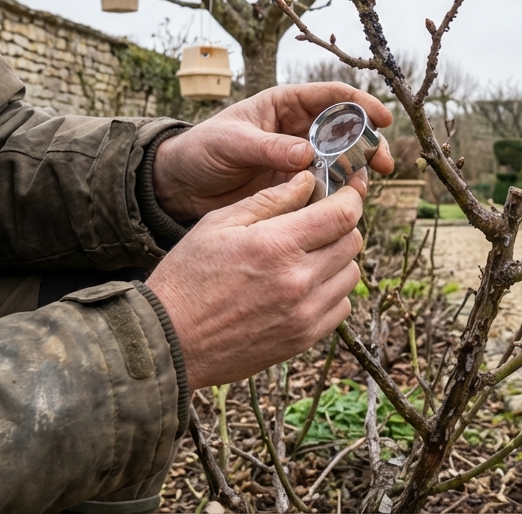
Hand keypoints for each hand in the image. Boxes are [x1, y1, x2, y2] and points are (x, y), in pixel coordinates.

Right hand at [146, 172, 362, 389]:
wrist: (169, 341)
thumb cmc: (187, 277)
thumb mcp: (218, 224)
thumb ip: (269, 200)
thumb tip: (307, 180)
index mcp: (276, 245)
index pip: (343, 214)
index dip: (352, 197)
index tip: (348, 190)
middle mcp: (298, 281)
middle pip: (352, 242)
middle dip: (341, 225)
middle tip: (318, 222)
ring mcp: (304, 314)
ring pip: (350, 274)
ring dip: (337, 259)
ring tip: (306, 256)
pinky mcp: (303, 338)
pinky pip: (341, 307)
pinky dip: (331, 292)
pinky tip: (303, 286)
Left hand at [152, 82, 394, 220]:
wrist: (179, 186)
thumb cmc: (201, 150)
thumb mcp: (231, 143)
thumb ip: (269, 147)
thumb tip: (308, 154)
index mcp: (285, 105)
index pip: (332, 96)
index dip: (361, 104)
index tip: (383, 118)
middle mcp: (299, 129)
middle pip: (347, 130)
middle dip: (370, 144)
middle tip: (385, 164)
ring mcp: (300, 159)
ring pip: (342, 161)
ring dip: (359, 173)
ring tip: (366, 189)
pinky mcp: (296, 187)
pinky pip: (326, 188)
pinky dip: (339, 196)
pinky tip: (346, 206)